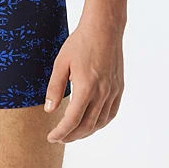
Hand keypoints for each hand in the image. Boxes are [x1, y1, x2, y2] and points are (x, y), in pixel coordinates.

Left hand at [43, 17, 123, 142]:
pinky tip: (92, 123)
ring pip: (100, 122)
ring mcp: (113, 91)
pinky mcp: (119, 88)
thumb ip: (55, 88)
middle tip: (60, 138)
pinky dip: (100, 123)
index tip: (52, 137)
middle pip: (87, 125)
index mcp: (86, 87)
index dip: (61, 132)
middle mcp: (102, 93)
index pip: (72, 120)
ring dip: (86, 132)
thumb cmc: (80, 42)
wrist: (104, 29)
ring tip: (73, 133)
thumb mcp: (61, 63)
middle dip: (72, 136)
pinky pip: (111, 113)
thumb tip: (49, 109)